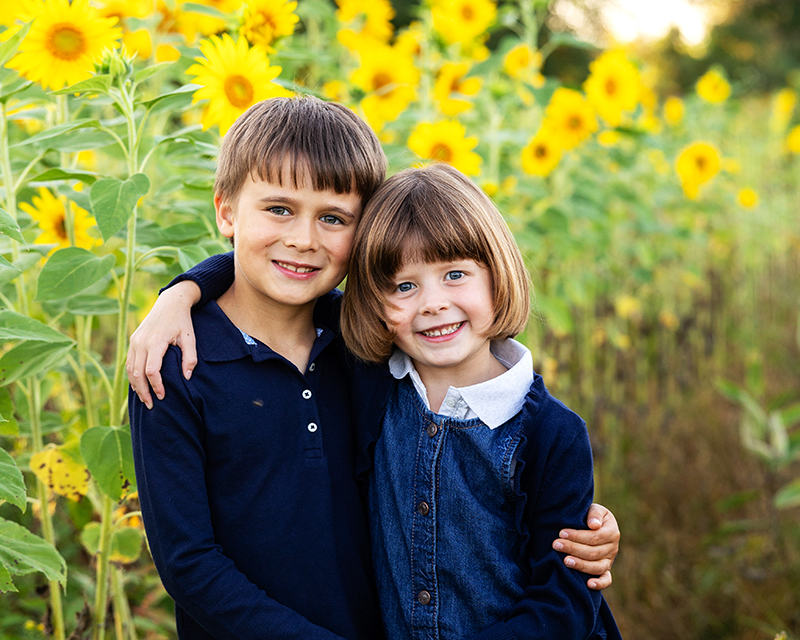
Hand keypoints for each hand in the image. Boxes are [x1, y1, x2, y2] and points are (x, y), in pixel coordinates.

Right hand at [126, 281, 200, 407]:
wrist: (170, 302)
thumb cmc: (182, 321)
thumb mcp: (190, 338)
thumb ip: (190, 358)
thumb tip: (187, 377)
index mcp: (155, 342)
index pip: (151, 371)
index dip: (156, 386)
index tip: (163, 396)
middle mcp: (141, 342)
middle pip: (137, 373)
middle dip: (143, 391)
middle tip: (151, 405)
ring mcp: (135, 341)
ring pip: (130, 369)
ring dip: (136, 386)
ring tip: (145, 399)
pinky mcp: (133, 340)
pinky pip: (129, 362)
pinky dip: (132, 376)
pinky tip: (139, 386)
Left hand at [553, 503, 618, 589]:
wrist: (595, 524)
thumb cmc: (591, 515)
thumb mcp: (595, 509)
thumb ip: (595, 514)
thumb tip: (594, 525)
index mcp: (612, 532)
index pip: (594, 537)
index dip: (577, 536)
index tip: (561, 533)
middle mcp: (613, 548)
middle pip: (593, 552)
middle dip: (573, 548)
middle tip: (556, 545)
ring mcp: (609, 560)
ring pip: (597, 567)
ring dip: (581, 565)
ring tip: (565, 561)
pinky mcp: (606, 570)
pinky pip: (606, 580)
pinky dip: (599, 583)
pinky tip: (588, 584)